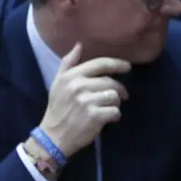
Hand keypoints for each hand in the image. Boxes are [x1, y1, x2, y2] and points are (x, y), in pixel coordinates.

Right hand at [39, 43, 131, 157]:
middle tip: (121, 96)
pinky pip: (115, 111)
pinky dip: (115, 116)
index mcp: (71, 76)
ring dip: (116, 103)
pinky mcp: (95, 116)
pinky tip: (109, 119)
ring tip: (109, 108)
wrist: (54, 136)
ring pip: (114, 96)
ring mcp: (87, 101)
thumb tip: (79, 45)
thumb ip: (68, 63)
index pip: (99, 64)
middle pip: (110, 82)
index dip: (116, 64)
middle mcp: (78, 86)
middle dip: (119, 89)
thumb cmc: (58, 109)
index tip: (127, 67)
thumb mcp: (58, 83)